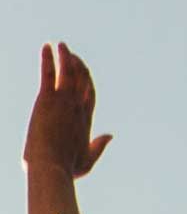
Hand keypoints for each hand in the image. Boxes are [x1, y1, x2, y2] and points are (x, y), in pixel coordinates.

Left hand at [23, 42, 111, 178]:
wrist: (51, 166)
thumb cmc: (66, 168)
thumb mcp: (87, 160)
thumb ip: (99, 147)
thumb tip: (111, 135)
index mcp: (85, 120)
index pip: (89, 94)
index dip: (88, 81)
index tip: (84, 70)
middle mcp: (76, 107)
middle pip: (82, 79)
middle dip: (78, 65)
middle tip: (71, 55)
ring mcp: (63, 101)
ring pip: (68, 72)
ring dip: (66, 57)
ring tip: (62, 45)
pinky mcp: (47, 99)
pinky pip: (49, 73)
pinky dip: (48, 59)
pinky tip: (47, 47)